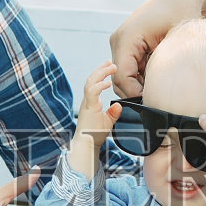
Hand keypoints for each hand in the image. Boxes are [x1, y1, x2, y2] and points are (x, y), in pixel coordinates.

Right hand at [68, 61, 122, 176]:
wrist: (87, 144)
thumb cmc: (95, 134)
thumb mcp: (108, 121)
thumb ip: (113, 113)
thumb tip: (119, 105)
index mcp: (91, 101)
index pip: (94, 82)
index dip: (101, 73)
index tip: (109, 65)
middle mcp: (87, 99)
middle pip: (92, 78)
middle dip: (101, 68)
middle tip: (110, 61)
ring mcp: (87, 103)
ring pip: (90, 82)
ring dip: (101, 73)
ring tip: (111, 67)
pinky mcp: (88, 107)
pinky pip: (92, 92)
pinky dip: (100, 85)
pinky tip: (107, 82)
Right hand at [109, 0, 205, 97]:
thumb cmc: (182, 14)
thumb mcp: (175, 42)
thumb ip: (163, 68)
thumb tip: (158, 94)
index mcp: (127, 38)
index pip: (122, 77)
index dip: (136, 93)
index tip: (155, 100)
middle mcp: (119, 40)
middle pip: (119, 79)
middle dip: (136, 92)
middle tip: (159, 98)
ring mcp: (121, 42)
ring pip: (123, 76)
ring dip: (139, 85)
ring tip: (160, 87)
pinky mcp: (127, 45)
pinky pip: (128, 68)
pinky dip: (140, 77)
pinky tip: (157, 76)